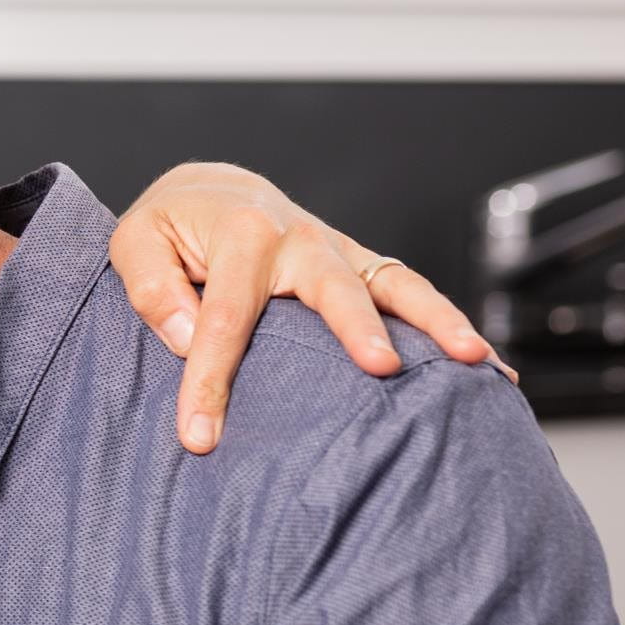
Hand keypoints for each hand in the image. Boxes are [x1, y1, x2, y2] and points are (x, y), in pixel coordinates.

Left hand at [111, 162, 501, 454]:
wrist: (212, 190)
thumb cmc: (171, 226)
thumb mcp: (136, 242)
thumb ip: (151, 288)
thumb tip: (184, 338)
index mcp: (241, 234)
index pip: (225, 317)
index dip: (210, 379)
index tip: (200, 434)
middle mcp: (301, 238)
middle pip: (334, 290)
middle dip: (357, 329)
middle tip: (381, 367)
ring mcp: (340, 253)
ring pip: (396, 286)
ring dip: (436, 321)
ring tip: (472, 361)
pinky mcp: (361, 268)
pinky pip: (410, 293)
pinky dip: (450, 325)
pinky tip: (489, 367)